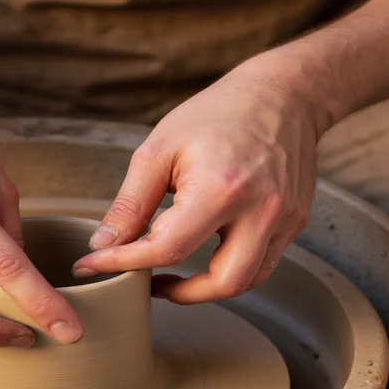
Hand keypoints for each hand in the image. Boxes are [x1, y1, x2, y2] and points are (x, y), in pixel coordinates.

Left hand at [72, 60, 322, 302]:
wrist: (281, 94)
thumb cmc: (215, 115)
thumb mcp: (160, 151)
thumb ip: (131, 204)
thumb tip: (104, 244)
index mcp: (221, 189)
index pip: (168, 249)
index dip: (124, 263)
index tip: (93, 266)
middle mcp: (261, 210)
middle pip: (221, 283)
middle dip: (179, 293)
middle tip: (147, 282)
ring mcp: (284, 218)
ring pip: (247, 281)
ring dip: (207, 289)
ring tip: (174, 276)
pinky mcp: (295, 221)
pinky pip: (263, 263)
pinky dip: (232, 270)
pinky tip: (205, 255)